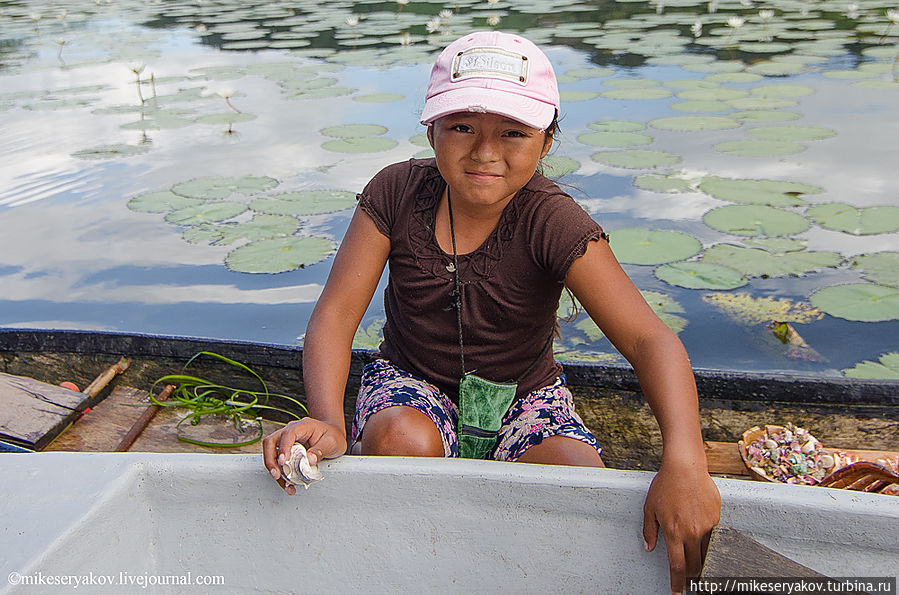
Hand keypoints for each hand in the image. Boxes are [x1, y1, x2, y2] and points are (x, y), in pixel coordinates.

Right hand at [262, 418, 346, 494]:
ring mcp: (286, 441)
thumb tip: (309, 460)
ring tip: (285, 484)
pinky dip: (281, 474)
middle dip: (270, 460)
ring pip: (271, 453)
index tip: (283, 461)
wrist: (333, 436)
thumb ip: (320, 450)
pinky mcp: (286, 451)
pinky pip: (278, 462)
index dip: (283, 448)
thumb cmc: (332, 436)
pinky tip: (288, 484)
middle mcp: (290, 432)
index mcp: (302, 426)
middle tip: (277, 475)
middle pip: (271, 442)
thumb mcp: (331, 442)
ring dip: (274, 470)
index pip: (287, 434)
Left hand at [642, 457, 720, 593]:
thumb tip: (649, 548)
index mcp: (673, 532)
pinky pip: (712, 535)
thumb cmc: (665, 485)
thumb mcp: (650, 508)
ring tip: (693, 553)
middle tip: (685, 575)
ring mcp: (706, 526)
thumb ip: (649, 531)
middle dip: (690, 574)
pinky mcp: (716, 518)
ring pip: (705, 551)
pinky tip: (698, 526)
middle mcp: (691, 532)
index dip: (677, 583)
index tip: (677, 592)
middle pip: (694, 565)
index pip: (677, 567)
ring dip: (699, 556)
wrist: (685, 467)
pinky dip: (705, 537)